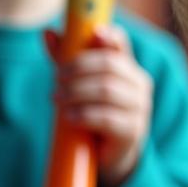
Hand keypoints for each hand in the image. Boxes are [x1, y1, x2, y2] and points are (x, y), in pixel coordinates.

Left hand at [48, 25, 153, 186]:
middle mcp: (139, 84)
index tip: (94, 33)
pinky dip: (84, 115)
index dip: (110, 36)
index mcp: (128, 68)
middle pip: (110, 65)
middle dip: (79, 68)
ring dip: (77, 92)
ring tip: (57, 98)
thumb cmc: (96, 112)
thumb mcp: (80, 83)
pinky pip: (108, 118)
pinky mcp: (132, 130)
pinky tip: (69, 117)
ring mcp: (139, 107)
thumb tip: (48, 32)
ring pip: (107, 90)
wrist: (112, 154)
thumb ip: (66, 58)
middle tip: (56, 78)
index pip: (122, 45)